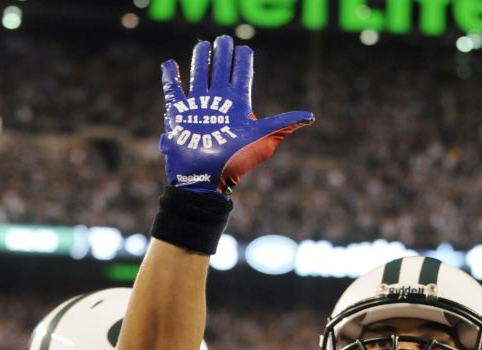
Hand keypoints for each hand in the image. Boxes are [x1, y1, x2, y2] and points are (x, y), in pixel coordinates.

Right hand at [160, 35, 313, 195]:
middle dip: (222, 54)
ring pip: (198, 75)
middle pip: (220, 70)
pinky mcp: (179, 114)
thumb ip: (284, 123)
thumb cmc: (237, 160)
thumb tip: (311, 117)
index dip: (243, 60)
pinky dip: (170, 77)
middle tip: (223, 39)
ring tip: (202, 45)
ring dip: (200, 60)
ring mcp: (198, 106)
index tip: (244, 48)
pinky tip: (170, 64)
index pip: (242, 75)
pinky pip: (173, 91)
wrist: (207, 178)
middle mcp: (218, 102)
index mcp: (238, 104)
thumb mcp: (264, 139)